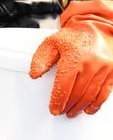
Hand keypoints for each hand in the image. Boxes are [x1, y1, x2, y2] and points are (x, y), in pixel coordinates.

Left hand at [29, 0, 112, 116]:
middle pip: (77, 92)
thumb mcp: (52, 43)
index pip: (64, 84)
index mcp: (75, 56)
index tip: (54, 109)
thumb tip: (34, 74)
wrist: (98, 27)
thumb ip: (41, 59)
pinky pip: (105, 92)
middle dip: (68, 105)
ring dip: (80, 107)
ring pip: (90, 95)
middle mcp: (91, 62)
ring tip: (72, 112)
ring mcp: (104, 68)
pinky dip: (96, 103)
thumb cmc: (74, 37)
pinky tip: (89, 109)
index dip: (58, 100)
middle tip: (61, 111)